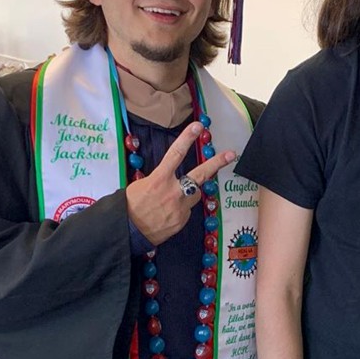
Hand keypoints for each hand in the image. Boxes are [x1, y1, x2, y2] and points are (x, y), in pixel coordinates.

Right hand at [126, 122, 235, 244]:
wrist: (128, 232)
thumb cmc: (130, 206)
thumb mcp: (141, 185)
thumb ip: (159, 179)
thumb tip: (169, 178)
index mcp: (159, 179)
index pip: (175, 154)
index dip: (187, 138)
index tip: (198, 126)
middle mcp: (173, 192)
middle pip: (200, 174)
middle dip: (217, 163)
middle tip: (231, 154)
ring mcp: (180, 207)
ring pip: (194, 194)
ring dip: (189, 193)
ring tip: (172, 200)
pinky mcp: (182, 220)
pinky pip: (187, 210)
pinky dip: (180, 209)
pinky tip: (167, 214)